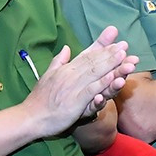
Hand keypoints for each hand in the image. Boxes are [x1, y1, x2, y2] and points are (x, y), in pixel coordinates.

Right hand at [24, 27, 138, 134]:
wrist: (29, 117)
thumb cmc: (39, 100)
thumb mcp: (47, 75)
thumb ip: (58, 61)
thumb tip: (66, 48)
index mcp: (66, 69)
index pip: (87, 55)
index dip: (102, 47)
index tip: (115, 38)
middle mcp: (70, 75)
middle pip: (94, 62)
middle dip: (111, 53)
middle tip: (125, 46)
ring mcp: (73, 88)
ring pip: (95, 73)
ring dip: (110, 65)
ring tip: (124, 57)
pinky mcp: (75, 102)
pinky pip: (90, 90)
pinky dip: (102, 83)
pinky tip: (113, 77)